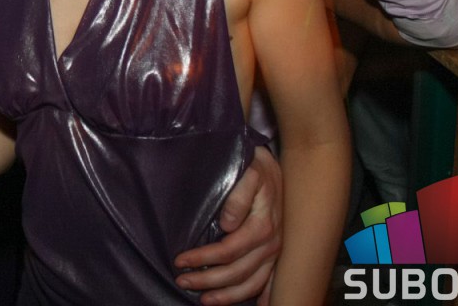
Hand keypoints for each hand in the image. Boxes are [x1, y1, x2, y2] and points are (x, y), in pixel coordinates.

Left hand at [173, 146, 281, 305]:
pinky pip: (269, 282)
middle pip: (237, 273)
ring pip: (252, 284)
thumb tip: (228, 224)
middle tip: (183, 281)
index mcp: (262, 226)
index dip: (203, 259)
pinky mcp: (276, 254)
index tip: (180, 260)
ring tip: (204, 299)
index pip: (228, 251)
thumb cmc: (255, 168)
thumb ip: (238, 196)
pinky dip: (259, 297)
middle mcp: (271, 244)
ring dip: (227, 296)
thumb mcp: (248, 173)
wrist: (273, 165)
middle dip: (208, 281)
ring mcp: (275, 252)